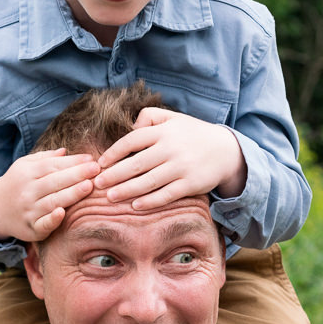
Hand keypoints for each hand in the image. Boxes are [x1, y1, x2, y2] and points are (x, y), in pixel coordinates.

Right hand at [0, 150, 98, 242]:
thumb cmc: (17, 184)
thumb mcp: (24, 166)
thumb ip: (45, 158)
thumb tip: (65, 151)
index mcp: (27, 172)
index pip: (53, 165)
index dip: (73, 162)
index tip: (91, 159)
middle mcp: (28, 191)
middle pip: (55, 181)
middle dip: (77, 174)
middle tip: (97, 169)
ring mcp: (29, 210)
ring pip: (52, 201)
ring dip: (71, 194)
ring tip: (89, 186)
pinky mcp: (31, 229)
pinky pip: (42, 224)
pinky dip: (52, 219)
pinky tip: (62, 213)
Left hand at [93, 108, 245, 205]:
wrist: (226, 151)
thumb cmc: (193, 134)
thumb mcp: (173, 118)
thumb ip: (150, 116)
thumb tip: (129, 126)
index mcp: (164, 131)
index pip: (132, 140)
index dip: (113, 152)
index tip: (100, 163)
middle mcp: (171, 148)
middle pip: (136, 164)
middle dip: (114, 175)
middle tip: (96, 184)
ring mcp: (181, 167)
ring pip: (149, 181)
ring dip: (127, 190)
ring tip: (110, 197)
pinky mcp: (191, 184)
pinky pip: (167, 195)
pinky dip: (150, 201)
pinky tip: (135, 206)